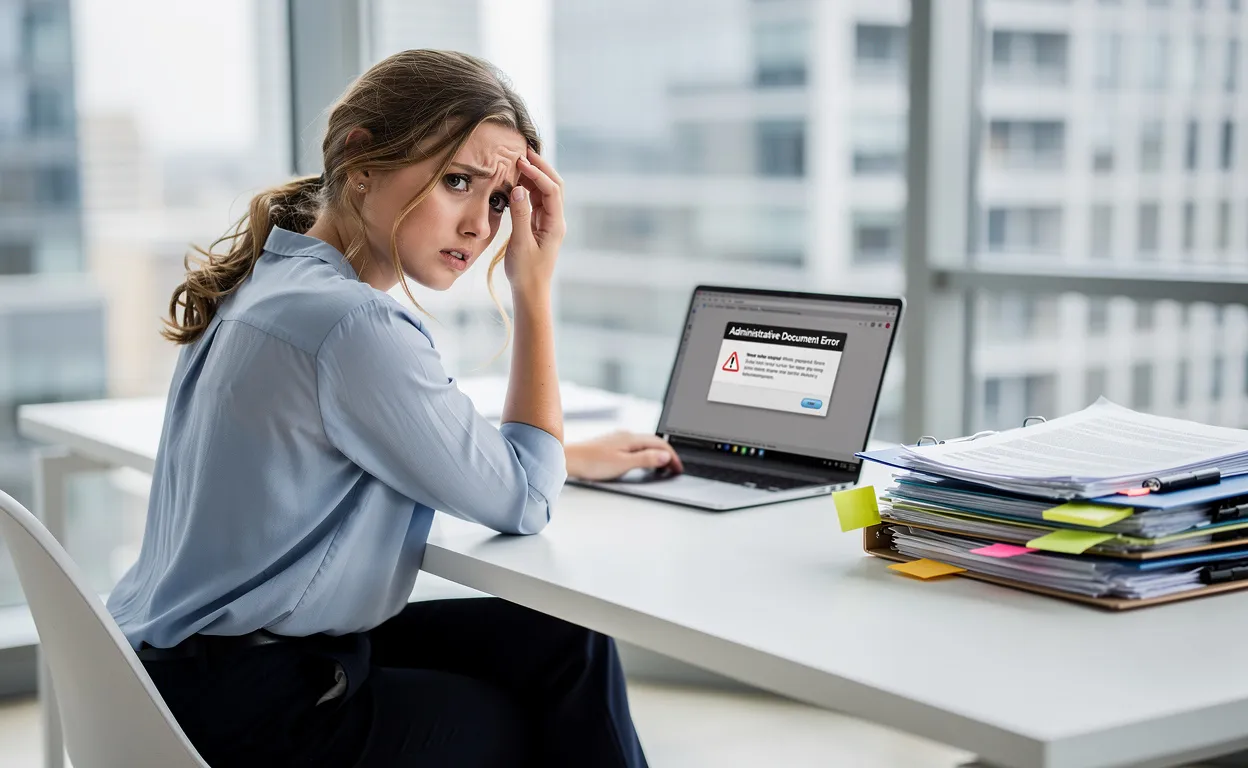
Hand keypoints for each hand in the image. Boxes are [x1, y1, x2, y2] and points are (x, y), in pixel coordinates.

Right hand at [505, 148, 564, 294]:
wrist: (530, 293)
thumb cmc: (526, 273)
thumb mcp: (520, 244)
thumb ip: (520, 216)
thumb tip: (517, 189)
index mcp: (555, 225)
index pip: (551, 191)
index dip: (538, 173)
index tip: (521, 162)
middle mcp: (555, 221)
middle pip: (553, 186)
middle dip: (541, 168)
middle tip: (524, 151)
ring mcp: (548, 223)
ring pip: (544, 192)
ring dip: (533, 177)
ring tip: (517, 162)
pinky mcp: (539, 226)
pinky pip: (535, 202)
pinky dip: (526, 189)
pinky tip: (515, 182)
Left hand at [565, 432, 684, 480]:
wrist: (569, 459)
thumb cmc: (592, 462)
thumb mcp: (623, 463)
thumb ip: (645, 459)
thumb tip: (664, 456)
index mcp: (631, 438)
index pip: (660, 444)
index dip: (672, 456)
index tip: (678, 468)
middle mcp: (625, 435)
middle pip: (654, 442)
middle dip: (667, 454)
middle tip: (674, 468)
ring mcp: (617, 439)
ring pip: (644, 443)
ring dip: (656, 453)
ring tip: (662, 466)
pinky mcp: (611, 444)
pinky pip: (635, 446)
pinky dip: (645, 453)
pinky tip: (641, 461)